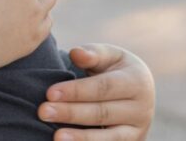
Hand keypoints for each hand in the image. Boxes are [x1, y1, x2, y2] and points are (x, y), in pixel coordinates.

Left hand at [39, 44, 154, 140]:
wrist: (136, 93)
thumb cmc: (114, 69)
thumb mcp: (109, 56)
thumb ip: (93, 54)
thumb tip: (76, 53)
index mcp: (137, 81)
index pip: (103, 87)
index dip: (76, 91)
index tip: (50, 93)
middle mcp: (142, 109)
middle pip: (101, 113)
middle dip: (70, 113)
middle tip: (43, 111)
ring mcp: (138, 131)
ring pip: (107, 137)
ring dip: (80, 138)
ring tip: (56, 136)